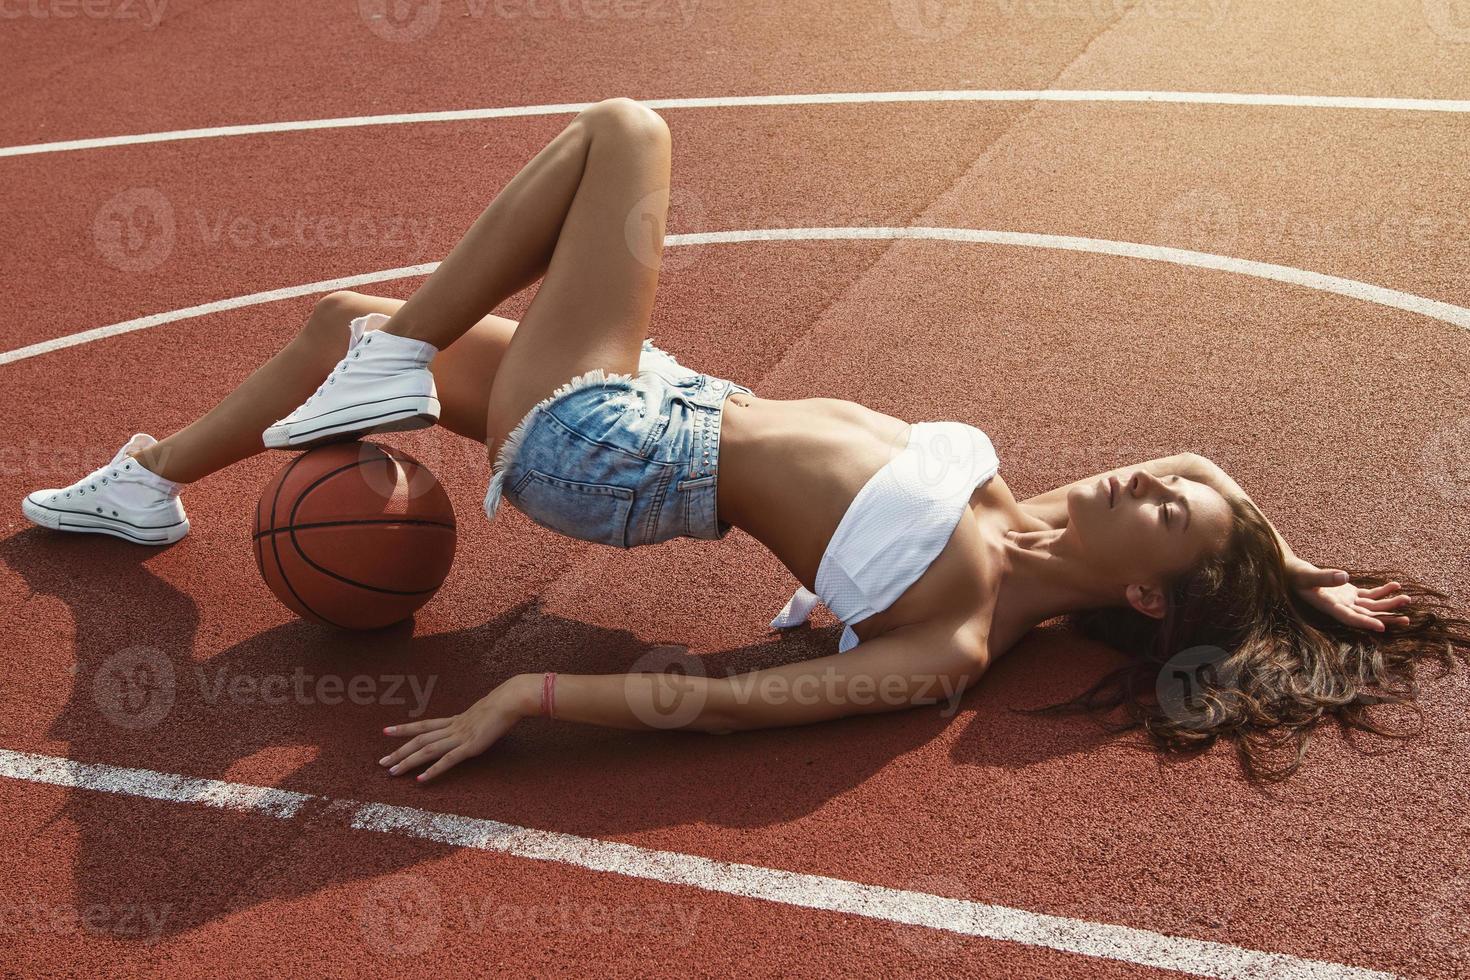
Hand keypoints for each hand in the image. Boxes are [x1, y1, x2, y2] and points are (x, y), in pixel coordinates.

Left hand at [379, 676, 535, 781]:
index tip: (386, 731)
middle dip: (398, 751)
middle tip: (381, 762)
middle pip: (419, 739)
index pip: (423, 724)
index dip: (404, 728)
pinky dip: (433, 770)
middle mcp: (452, 728)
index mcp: (455, 720)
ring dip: (408, 761)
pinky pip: (447, 760)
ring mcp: (460, 737)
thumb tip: (473, 723)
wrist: (510, 700)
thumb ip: (474, 721)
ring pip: (427, 750)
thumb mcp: (483, 713)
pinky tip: (420, 780)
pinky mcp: (470, 747)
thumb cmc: (502, 705)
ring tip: (392, 772)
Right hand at [1288, 562, 1412, 632]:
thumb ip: (1325, 577)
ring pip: (1371, 606)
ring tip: (1407, 599)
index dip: (1365, 623)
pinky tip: (1395, 585)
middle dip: (1386, 617)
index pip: (1349, 618)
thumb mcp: (1308, 575)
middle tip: (1407, 619)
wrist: (1291, 572)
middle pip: (1366, 615)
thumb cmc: (1295, 574)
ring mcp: (1346, 600)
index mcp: (1329, 606)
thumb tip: (1345, 575)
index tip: (1382, 627)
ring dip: (1389, 604)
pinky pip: (1369, 594)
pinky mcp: (1349, 592)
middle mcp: (1340, 607)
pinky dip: (1382, 591)